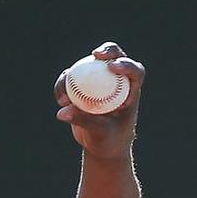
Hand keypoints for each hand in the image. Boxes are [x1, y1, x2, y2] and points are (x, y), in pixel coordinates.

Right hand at [54, 42, 145, 159]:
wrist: (101, 146)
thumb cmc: (109, 141)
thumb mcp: (100, 133)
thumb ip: (84, 121)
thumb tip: (62, 112)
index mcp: (131, 92)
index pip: (135, 72)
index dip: (126, 65)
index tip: (112, 67)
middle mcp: (117, 82)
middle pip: (116, 57)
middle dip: (107, 51)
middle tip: (95, 55)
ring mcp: (100, 81)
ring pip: (89, 65)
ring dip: (74, 74)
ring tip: (67, 98)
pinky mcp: (83, 84)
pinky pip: (71, 78)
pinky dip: (64, 85)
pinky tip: (61, 101)